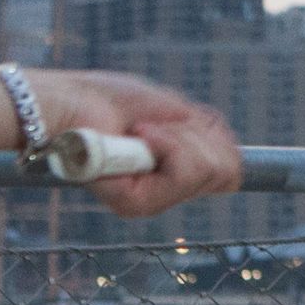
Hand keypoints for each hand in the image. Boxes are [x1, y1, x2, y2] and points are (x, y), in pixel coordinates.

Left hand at [38, 69, 241, 217]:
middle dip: (198, 136)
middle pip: (227, 173)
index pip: (230, 172)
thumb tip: (235, 160)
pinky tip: (137, 136)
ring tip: (141, 131)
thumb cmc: (109, 99)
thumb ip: (205, 133)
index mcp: (176, 171)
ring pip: (208, 172)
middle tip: (153, 125)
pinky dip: (167, 144)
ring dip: (179, 138)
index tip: (184, 120)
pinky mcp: (136, 205)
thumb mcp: (172, 109)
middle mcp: (166, 192)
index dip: (218, 142)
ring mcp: (152, 201)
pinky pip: (184, 172)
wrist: (69, 101)